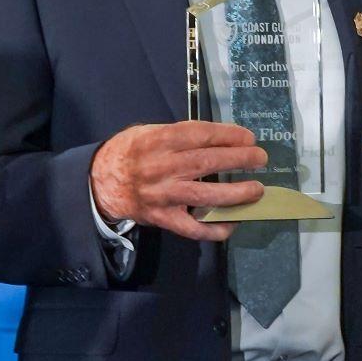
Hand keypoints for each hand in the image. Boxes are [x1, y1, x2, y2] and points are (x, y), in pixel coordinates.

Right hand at [91, 121, 265, 240]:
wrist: (100, 183)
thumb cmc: (130, 152)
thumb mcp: (148, 132)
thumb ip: (179, 135)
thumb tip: (221, 139)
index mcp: (158, 140)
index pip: (200, 135)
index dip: (228, 135)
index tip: (249, 137)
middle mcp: (162, 167)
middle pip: (207, 162)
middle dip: (239, 159)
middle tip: (261, 158)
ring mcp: (163, 195)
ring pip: (205, 195)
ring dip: (236, 193)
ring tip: (257, 190)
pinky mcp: (163, 218)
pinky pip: (192, 228)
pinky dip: (214, 228)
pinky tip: (233, 224)